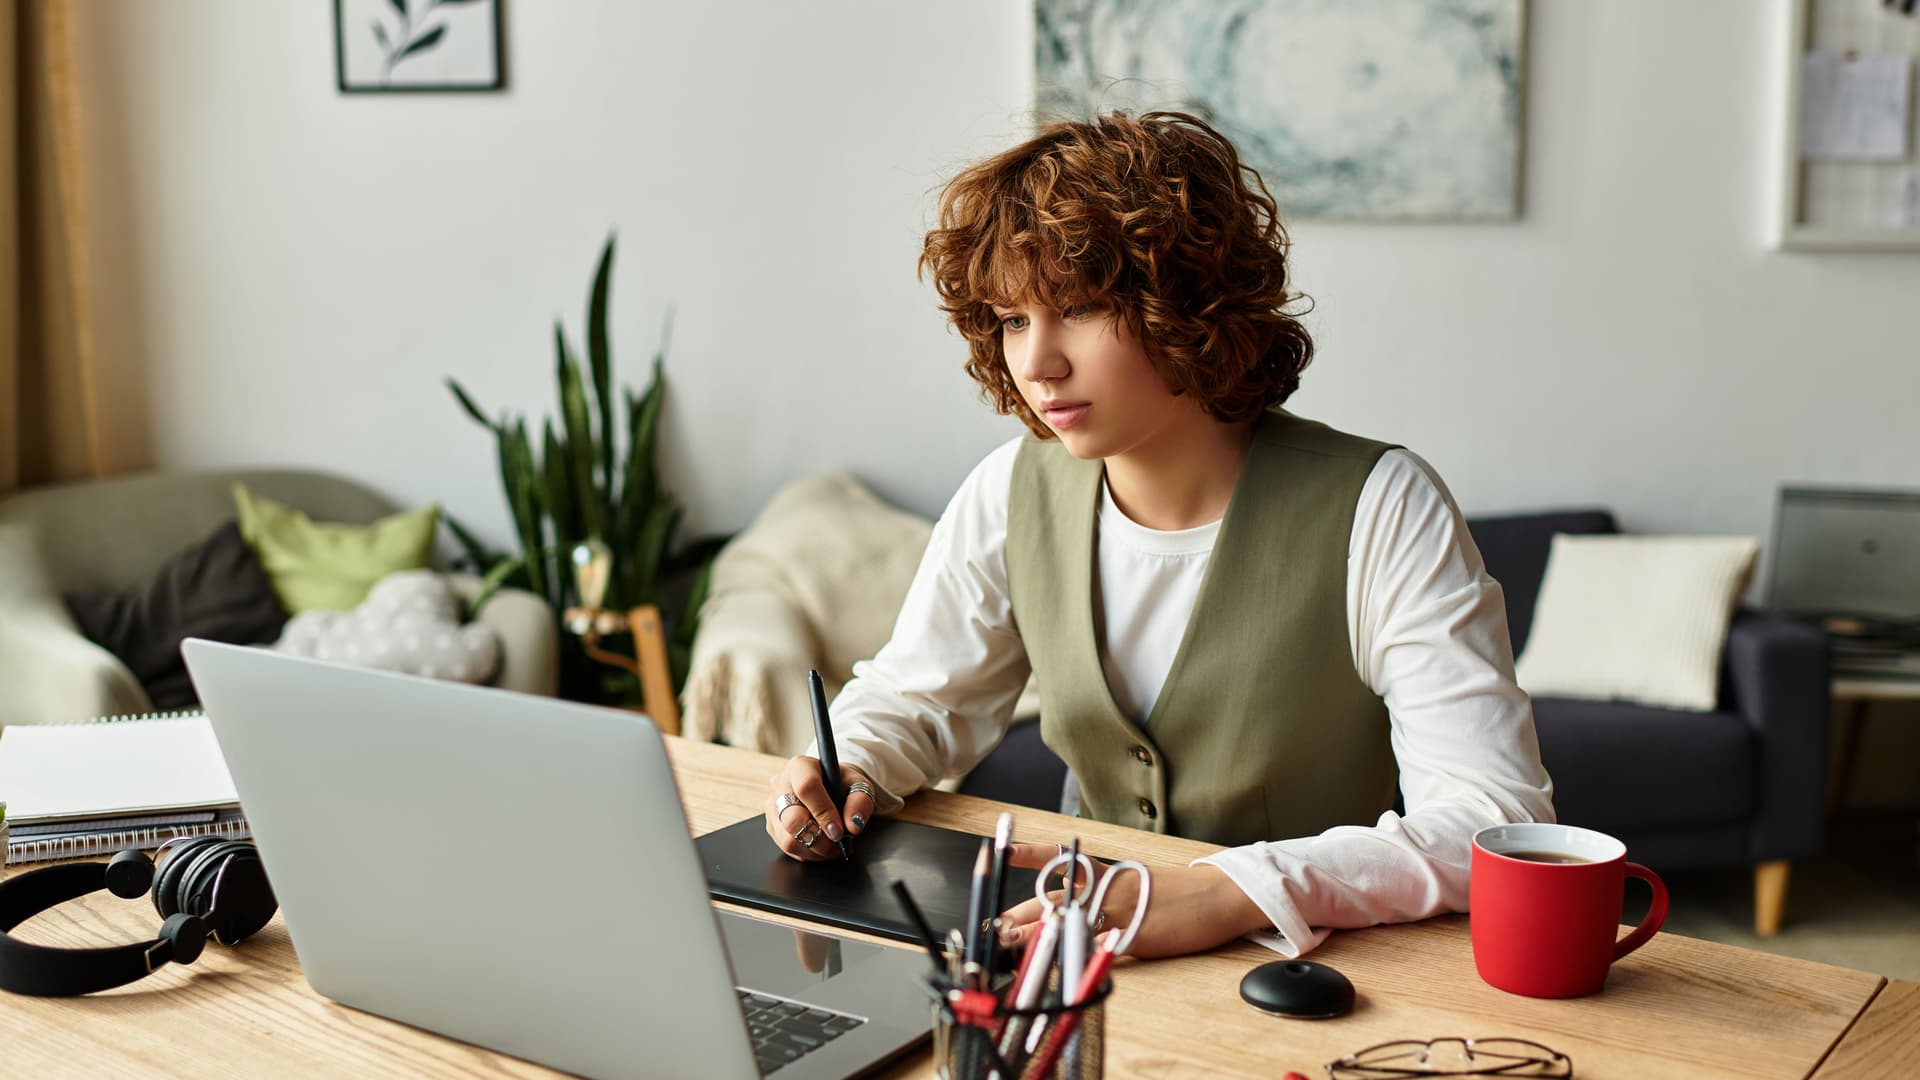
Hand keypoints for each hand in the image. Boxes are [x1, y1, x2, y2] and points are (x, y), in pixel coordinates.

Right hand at [764, 756, 877, 861]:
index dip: (824, 812)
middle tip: (838, 841)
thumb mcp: (858, 785)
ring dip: (814, 849)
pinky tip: (821, 845)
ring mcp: (773, 807)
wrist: (830, 788)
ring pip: (787, 839)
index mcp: (800, 766)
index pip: (807, 788)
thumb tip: (854, 824)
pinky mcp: (772, 826)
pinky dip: (808, 853)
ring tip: (832, 846)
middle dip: (819, 838)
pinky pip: (786, 848)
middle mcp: (780, 784)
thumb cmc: (842, 784)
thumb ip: (860, 801)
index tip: (839, 830)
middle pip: (792, 818)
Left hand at [993, 843, 1268, 959]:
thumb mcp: (1135, 881)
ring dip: (1040, 936)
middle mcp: (1110, 888)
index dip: (1030, 856)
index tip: (1003, 851)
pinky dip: (1082, 953)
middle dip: (1022, 915)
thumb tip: (1068, 904)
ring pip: (1072, 922)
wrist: (1220, 896)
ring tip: (1012, 944)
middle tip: (995, 927)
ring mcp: (1123, 912)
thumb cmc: (1178, 892)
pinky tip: (1063, 959)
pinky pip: (1103, 947)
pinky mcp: (1139, 937)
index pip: (1062, 861)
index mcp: (1109, 873)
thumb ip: (1101, 890)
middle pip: (1056, 900)